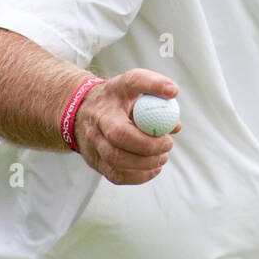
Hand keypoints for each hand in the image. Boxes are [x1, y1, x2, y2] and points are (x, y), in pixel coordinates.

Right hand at [73, 69, 180, 184]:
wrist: (82, 111)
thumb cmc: (118, 100)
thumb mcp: (134, 88)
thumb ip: (157, 101)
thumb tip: (176, 126)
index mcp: (112, 93)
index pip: (132, 82)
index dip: (153, 85)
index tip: (172, 93)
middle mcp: (98, 117)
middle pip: (119, 134)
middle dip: (148, 144)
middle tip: (168, 144)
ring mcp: (92, 141)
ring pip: (116, 159)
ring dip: (146, 162)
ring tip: (162, 157)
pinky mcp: (94, 161)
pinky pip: (116, 175)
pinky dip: (139, 176)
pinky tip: (153, 168)